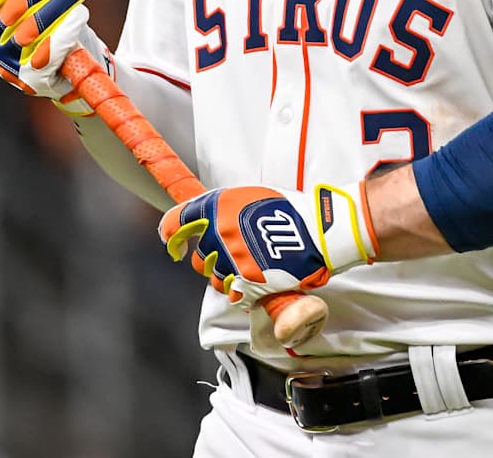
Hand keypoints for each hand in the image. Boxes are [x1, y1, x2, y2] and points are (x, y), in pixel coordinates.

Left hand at [158, 182, 376, 306]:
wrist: (320, 231)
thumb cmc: (290, 210)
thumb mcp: (250, 197)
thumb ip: (221, 210)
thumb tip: (198, 223)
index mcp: (217, 206)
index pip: (175, 223)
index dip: (173, 237)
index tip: (177, 246)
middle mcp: (219, 232)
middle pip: (198, 259)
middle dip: (211, 261)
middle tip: (233, 256)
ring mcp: (231, 258)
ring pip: (215, 280)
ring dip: (228, 277)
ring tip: (252, 266)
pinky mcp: (246, 281)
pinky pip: (234, 294)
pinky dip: (243, 291)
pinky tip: (257, 280)